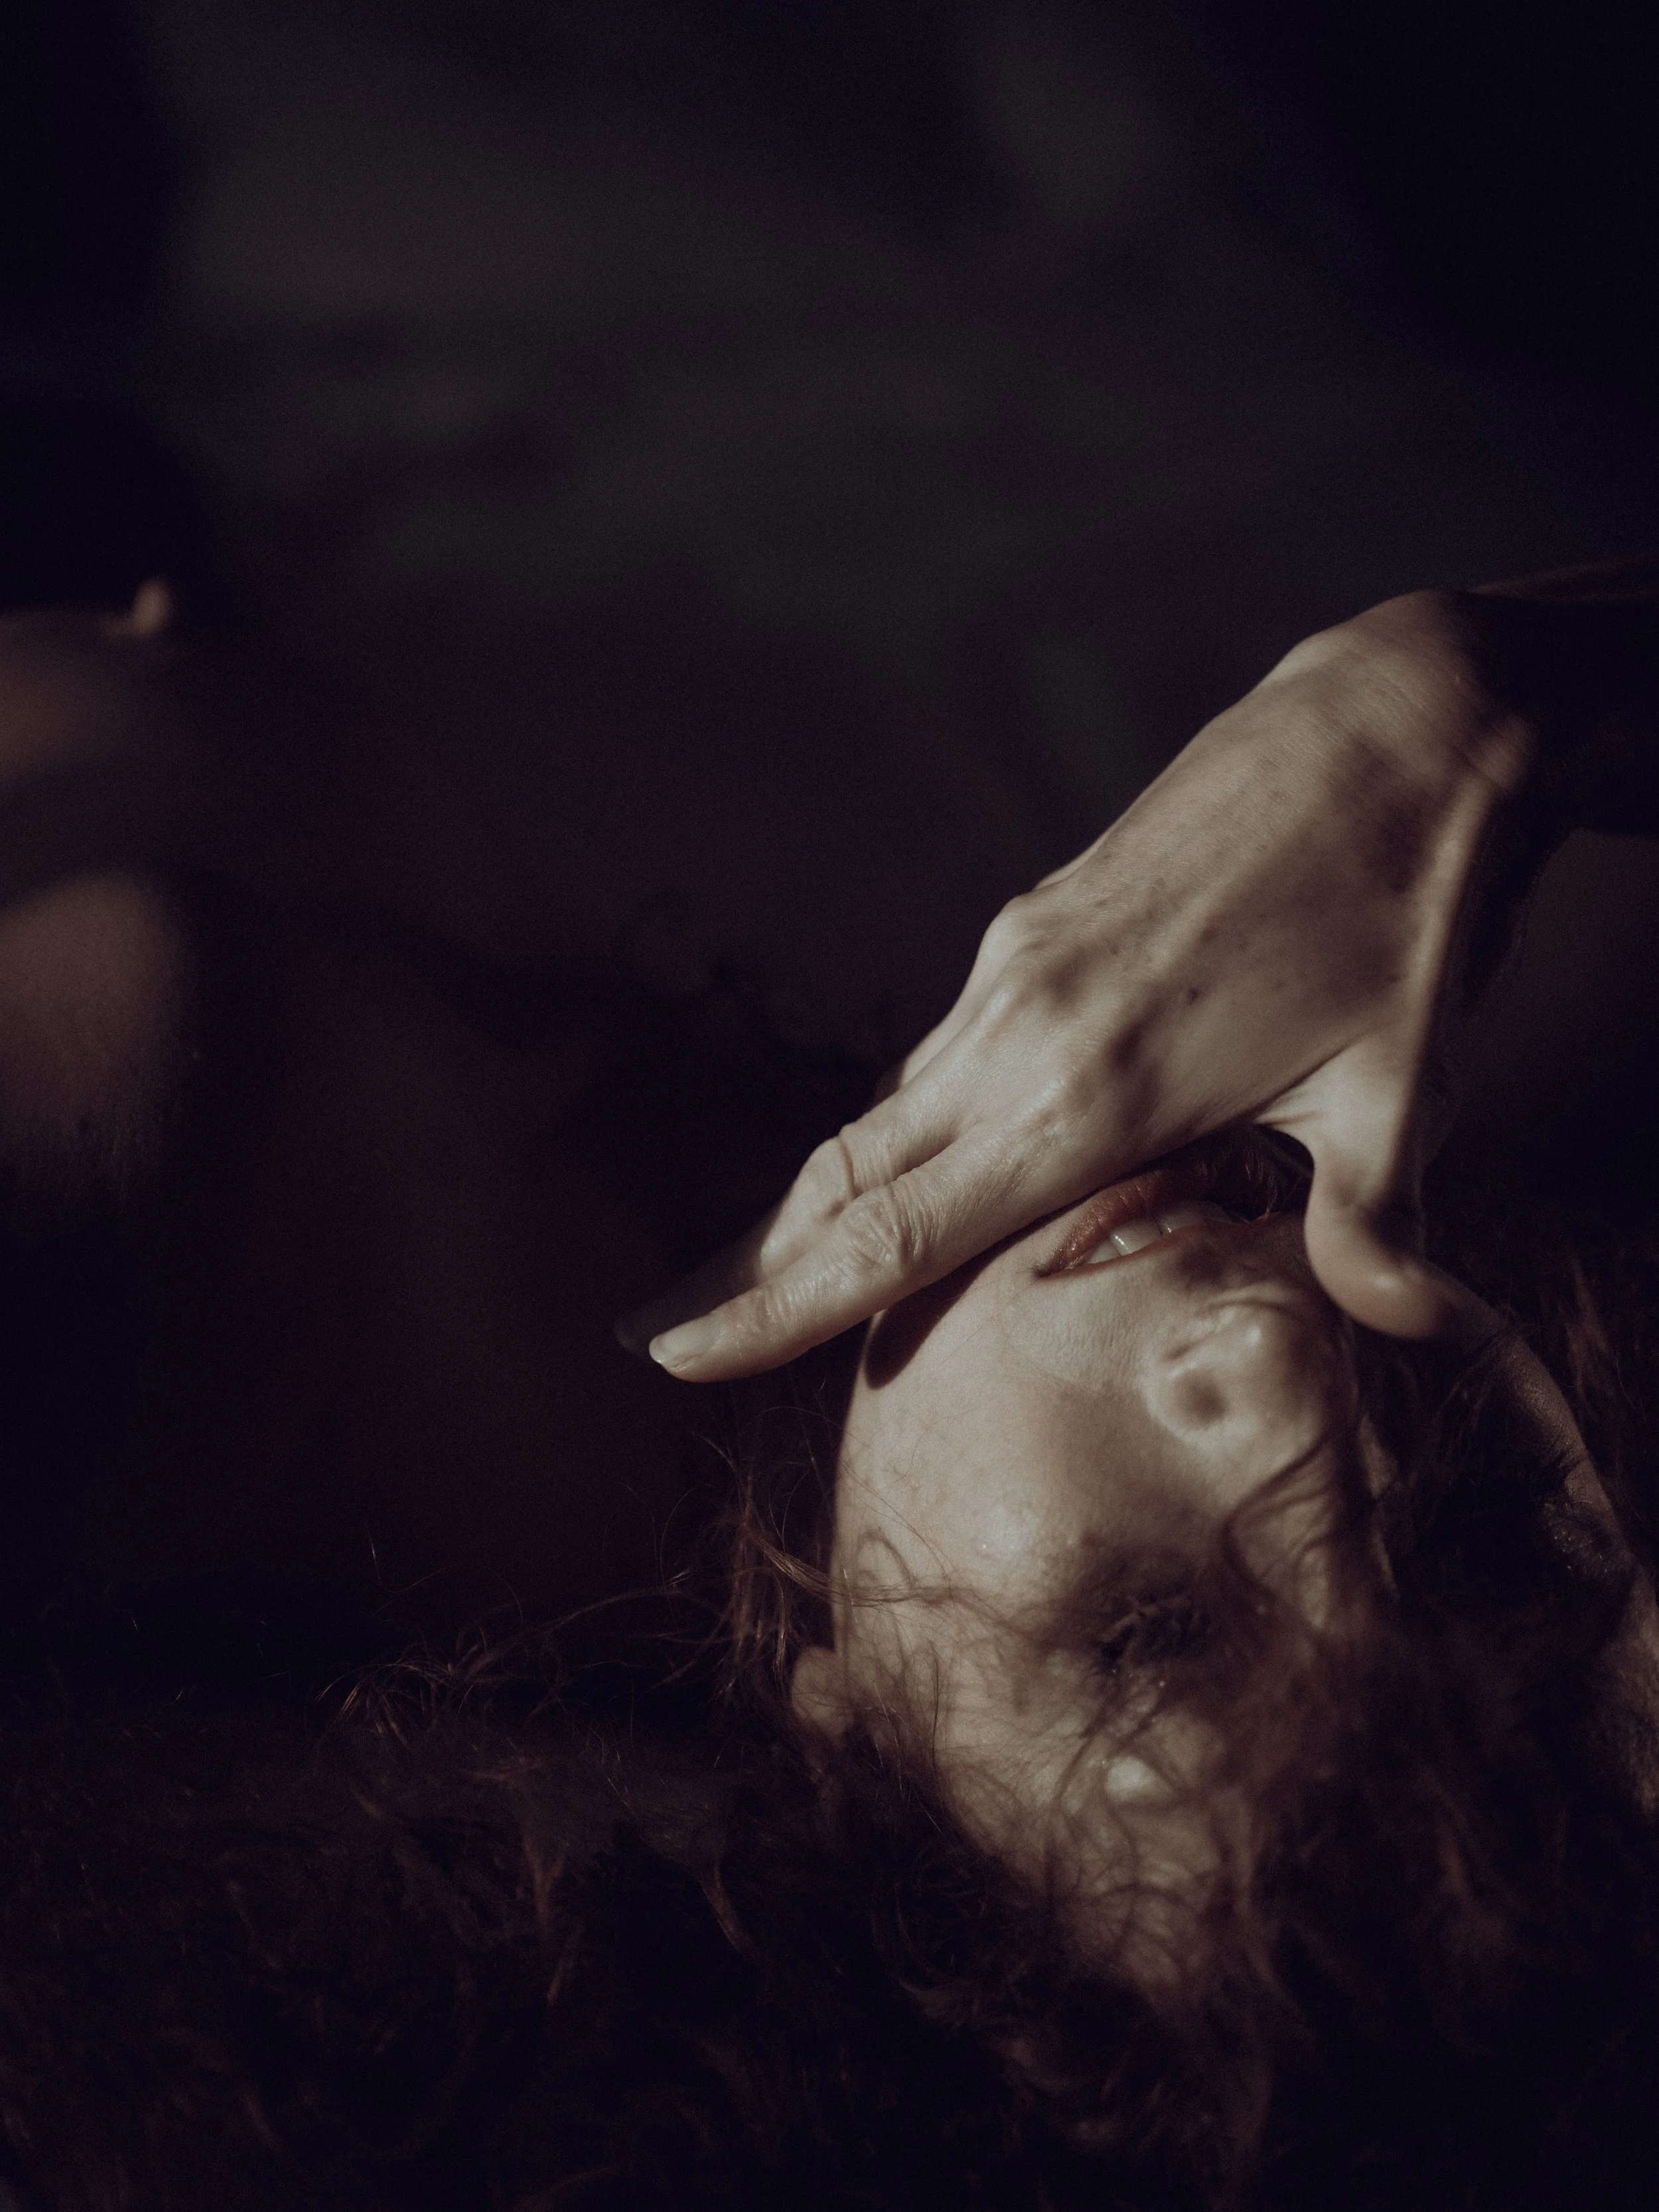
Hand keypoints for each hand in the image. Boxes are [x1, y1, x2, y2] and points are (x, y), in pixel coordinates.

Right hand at [619, 590, 1555, 1379]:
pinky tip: (896, 1164)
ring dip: (810, 1197)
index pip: (896, 1230)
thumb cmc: (1408, 907)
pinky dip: (895, 1128)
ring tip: (751, 1267)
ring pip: (882, 1109)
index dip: (778, 1303)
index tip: (675, 1359)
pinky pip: (939, 1053)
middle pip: (844, 1171)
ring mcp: (1017, 964)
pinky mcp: (1036, 922)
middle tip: (649, 1334)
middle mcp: (1020, 1025)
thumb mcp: (1405, 1088)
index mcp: (1091, 1090)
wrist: (1397, 719)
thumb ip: (1374, 1227)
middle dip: (744, 1263)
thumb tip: (1411, 1328)